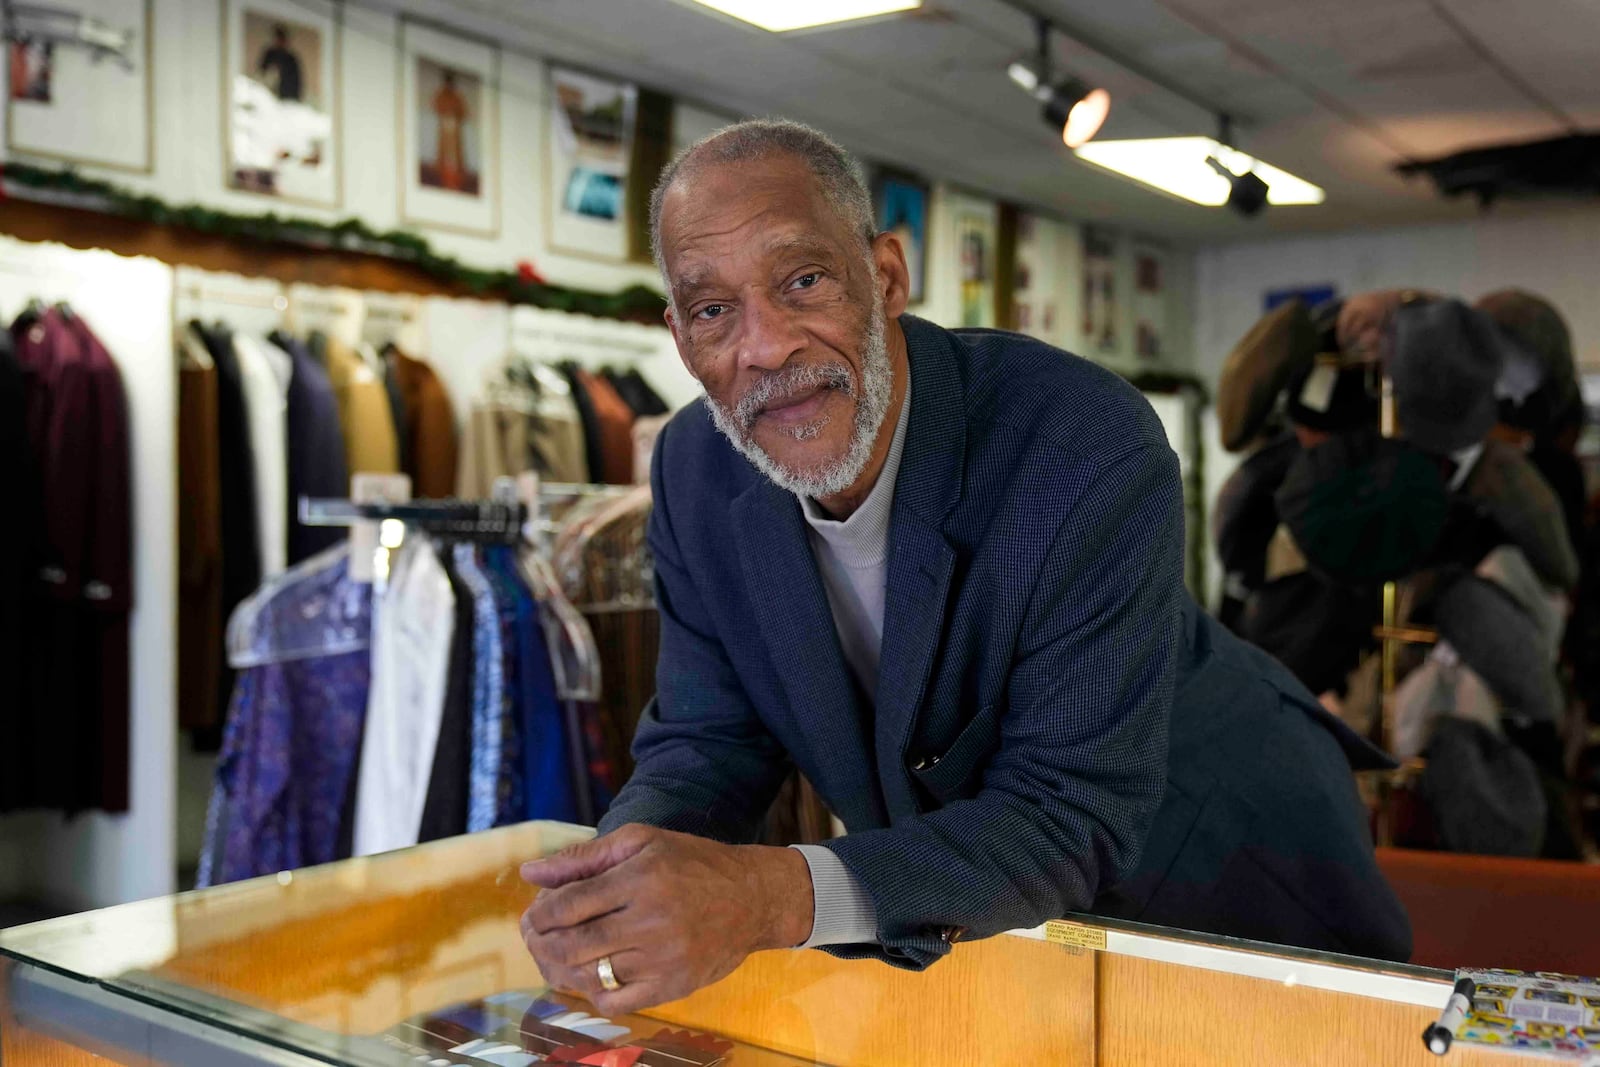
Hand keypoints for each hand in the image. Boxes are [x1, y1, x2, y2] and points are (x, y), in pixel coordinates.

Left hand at [518, 824, 813, 1013]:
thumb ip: (584, 856)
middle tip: (534, 935)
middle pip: (572, 945)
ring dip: (561, 967)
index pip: (568, 904)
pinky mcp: (673, 986)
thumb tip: (530, 874)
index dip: (540, 912)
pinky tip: (591, 974)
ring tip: (555, 954)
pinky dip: (593, 991)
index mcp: (641, 878)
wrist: (754, 898)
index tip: (534, 913)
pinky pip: (616, 1001)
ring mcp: (663, 959)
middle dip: (541, 942)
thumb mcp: (642, 842)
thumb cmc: (693, 863)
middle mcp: (651, 921)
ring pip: (590, 976)